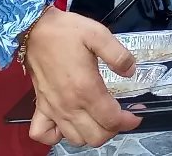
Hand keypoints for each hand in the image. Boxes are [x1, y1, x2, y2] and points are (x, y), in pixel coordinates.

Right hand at [24, 7, 140, 147]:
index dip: (129, 121)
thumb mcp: (99, 34)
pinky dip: (57, 135)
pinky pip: (43, 134)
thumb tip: (131, 71)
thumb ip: (119, 55)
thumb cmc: (67, 32)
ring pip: (75, 139)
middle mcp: (69, 104)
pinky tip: (68, 123)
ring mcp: (53, 109)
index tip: (136, 115)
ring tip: (100, 118)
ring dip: (91, 134)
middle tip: (120, 115)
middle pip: (95, 136)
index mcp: (86, 88)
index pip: (111, 120)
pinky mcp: (40, 107)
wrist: (34, 30)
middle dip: (113, 129)